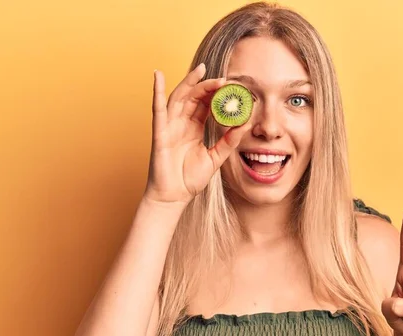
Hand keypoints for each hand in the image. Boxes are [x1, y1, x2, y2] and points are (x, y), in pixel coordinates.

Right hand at [144, 65, 249, 203]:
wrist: (174, 197)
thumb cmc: (190, 179)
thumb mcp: (215, 158)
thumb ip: (229, 141)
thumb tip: (245, 124)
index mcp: (194, 128)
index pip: (206, 105)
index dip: (217, 94)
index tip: (233, 86)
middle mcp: (181, 124)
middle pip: (194, 97)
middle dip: (208, 85)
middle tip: (224, 78)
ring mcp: (169, 126)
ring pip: (179, 98)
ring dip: (190, 83)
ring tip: (202, 71)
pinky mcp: (159, 133)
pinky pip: (157, 109)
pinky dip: (156, 91)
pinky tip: (158, 75)